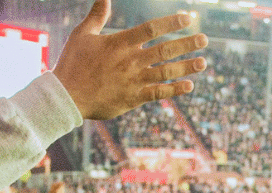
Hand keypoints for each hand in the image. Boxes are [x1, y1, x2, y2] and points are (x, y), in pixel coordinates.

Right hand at [53, 0, 206, 119]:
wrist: (66, 96)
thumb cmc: (73, 63)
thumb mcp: (83, 34)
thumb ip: (97, 15)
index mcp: (120, 43)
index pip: (152, 29)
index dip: (172, 22)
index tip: (188, 18)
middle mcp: (131, 60)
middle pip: (165, 50)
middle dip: (187, 43)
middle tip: (204, 39)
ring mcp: (134, 80)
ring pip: (166, 71)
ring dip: (186, 66)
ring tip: (202, 62)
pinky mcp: (133, 98)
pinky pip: (158, 93)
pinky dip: (175, 89)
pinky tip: (189, 85)